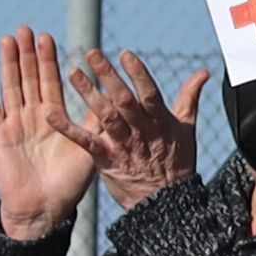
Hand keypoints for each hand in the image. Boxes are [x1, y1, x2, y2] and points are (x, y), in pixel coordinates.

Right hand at [0, 29, 95, 240]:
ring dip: (8, 63)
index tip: (47, 37)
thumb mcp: (88, 148)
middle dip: (27, 54)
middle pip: (28, 78)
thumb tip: (114, 96)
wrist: (43, 209)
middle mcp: (34, 117)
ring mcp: (14, 124)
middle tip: (26, 28)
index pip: (51, 82)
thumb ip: (96, 122)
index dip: (48, 60)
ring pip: (10, 87)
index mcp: (55, 118)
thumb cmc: (69, 184)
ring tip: (8, 39)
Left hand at [66, 49, 197, 204]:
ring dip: (88, 94)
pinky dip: (68, 129)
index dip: (138, 74)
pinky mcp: (107, 160)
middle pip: (124, 101)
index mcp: (161, 122)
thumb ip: (190, 98)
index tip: (125, 54)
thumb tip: (203, 72)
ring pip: (105, 116)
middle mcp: (142, 132)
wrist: (164, 202)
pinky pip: (86, 142)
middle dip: (108, 76)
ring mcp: (124, 146)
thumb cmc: (176, 162)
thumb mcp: (186, 129)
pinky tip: (51, 115)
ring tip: (73, 72)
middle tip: (92, 53)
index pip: (149, 93)